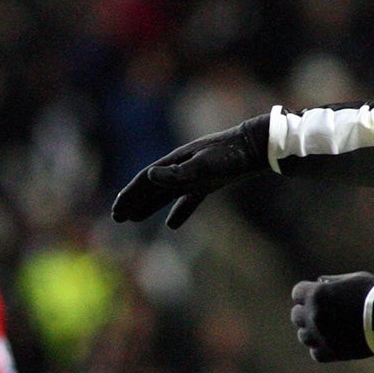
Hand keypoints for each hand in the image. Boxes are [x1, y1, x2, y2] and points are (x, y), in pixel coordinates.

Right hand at [110, 114, 269, 227]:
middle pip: (151, 187)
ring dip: (149, 206)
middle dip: (134, 202)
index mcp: (175, 163)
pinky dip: (178, 212)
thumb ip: (176, 173)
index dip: (130, 196)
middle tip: (117, 217)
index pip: (145, 181)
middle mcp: (180, 168)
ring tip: (134, 219)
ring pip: (165, 194)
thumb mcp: (202, 166)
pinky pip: (187, 200)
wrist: (257, 146)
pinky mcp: (209, 182)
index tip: (116, 211)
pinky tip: (171, 225)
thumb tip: (148, 176)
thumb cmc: (230, 156)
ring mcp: (194, 175)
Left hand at [290, 273, 373, 362]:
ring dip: (312, 331)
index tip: (316, 295)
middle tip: (324, 311)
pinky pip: (315, 352)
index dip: (306, 293)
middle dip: (307, 311)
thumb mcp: (353, 279)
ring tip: (329, 327)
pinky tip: (333, 340)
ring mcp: (320, 336)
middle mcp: (314, 316)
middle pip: (296, 315)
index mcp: (317, 295)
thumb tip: (318, 282)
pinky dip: (322, 347)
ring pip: (303, 335)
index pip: (297, 293)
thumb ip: (332, 282)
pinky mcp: (331, 353)